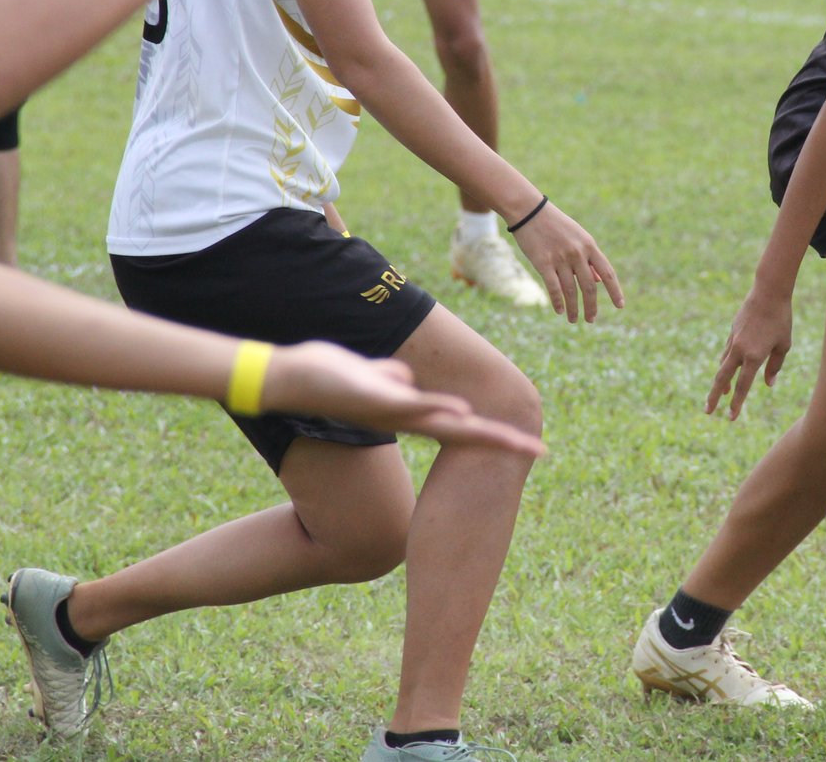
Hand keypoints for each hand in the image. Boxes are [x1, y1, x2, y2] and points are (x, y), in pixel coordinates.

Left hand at [268, 342, 546, 455]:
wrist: (287, 380)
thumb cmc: (326, 377)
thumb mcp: (365, 376)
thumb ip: (389, 379)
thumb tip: (406, 381)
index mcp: (406, 413)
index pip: (459, 424)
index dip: (492, 433)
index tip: (526, 441)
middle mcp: (405, 418)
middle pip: (462, 430)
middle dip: (500, 440)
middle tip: (537, 450)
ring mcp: (391, 412)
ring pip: (442, 421)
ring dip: (475, 427)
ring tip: (508, 435)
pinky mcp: (373, 402)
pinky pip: (411, 406)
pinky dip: (437, 409)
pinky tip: (460, 411)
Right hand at [510, 200, 623, 324]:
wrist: (530, 211)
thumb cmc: (556, 225)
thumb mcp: (578, 237)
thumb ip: (589, 259)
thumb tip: (600, 281)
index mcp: (589, 246)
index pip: (607, 273)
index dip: (615, 291)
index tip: (620, 306)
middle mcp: (578, 253)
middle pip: (589, 287)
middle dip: (591, 306)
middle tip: (591, 320)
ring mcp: (560, 258)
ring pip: (571, 290)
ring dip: (573, 308)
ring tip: (574, 320)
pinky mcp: (543, 262)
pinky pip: (553, 287)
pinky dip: (558, 301)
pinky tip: (559, 311)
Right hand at [706, 285, 792, 419]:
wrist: (768, 292)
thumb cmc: (781, 320)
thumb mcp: (783, 345)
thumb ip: (775, 366)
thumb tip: (768, 384)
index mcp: (754, 356)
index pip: (743, 386)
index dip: (737, 404)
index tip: (731, 418)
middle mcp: (740, 350)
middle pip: (722, 378)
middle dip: (714, 397)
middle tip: (707, 412)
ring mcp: (733, 340)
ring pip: (723, 365)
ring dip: (721, 381)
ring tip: (720, 395)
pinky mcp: (732, 332)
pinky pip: (726, 352)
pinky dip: (726, 363)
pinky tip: (727, 370)